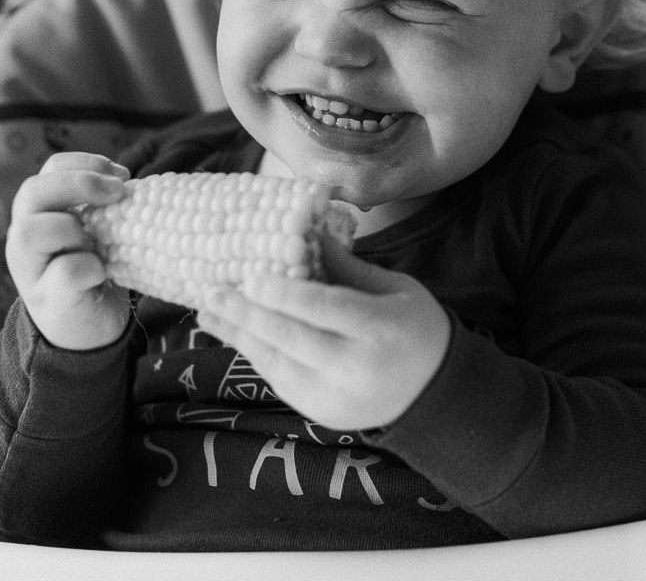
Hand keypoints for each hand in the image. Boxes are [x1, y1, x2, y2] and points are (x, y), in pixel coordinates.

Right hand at [7, 152, 132, 350]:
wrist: (88, 332)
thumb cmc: (94, 273)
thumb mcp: (96, 233)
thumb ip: (100, 208)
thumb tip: (129, 183)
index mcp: (40, 213)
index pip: (50, 169)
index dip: (85, 163)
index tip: (121, 174)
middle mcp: (24, 237)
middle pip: (32, 192)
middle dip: (79, 183)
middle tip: (118, 192)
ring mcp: (30, 269)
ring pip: (32, 232)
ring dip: (72, 228)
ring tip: (99, 243)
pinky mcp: (47, 298)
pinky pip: (64, 272)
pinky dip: (89, 267)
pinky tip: (103, 274)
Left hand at [195, 243, 451, 430]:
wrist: (437, 396)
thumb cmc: (416, 329)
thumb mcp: (395, 289)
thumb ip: (349, 268)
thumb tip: (307, 233)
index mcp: (382, 330)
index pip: (328, 309)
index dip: (287, 294)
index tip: (252, 278)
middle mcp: (356, 368)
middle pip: (294, 339)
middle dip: (249, 315)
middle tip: (213, 293)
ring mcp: (336, 396)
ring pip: (278, 364)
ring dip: (240, 336)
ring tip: (209, 312)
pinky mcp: (321, 413)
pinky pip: (280, 380)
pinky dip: (257, 354)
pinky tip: (236, 332)